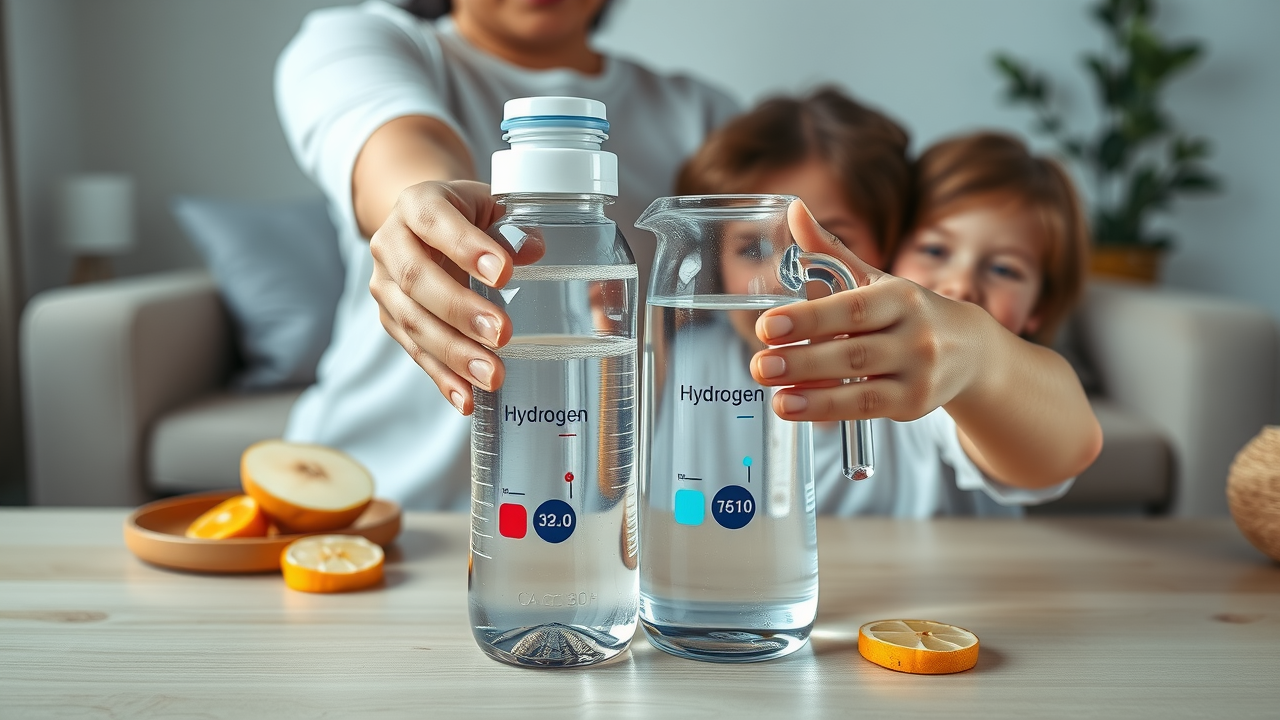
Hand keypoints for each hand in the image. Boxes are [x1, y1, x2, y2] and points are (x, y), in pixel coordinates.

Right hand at [368, 180, 542, 413]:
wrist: (425, 225)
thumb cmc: (468, 215)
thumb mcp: (490, 207)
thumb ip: (512, 226)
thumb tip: (534, 249)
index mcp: (417, 204)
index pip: (435, 222)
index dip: (466, 248)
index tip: (505, 274)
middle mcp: (390, 243)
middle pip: (417, 279)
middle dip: (460, 311)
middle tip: (502, 334)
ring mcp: (385, 285)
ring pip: (412, 322)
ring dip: (453, 354)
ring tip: (492, 376)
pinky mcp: (390, 319)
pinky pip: (414, 352)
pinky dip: (442, 378)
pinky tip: (467, 399)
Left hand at [749, 200, 995, 421]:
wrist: (970, 350)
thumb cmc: (907, 311)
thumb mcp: (875, 279)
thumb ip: (830, 251)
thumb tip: (793, 208)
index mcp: (900, 297)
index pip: (852, 308)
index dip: (810, 318)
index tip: (768, 325)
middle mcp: (915, 335)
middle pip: (852, 350)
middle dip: (802, 360)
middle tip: (759, 364)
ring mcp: (919, 373)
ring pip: (859, 384)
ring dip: (811, 393)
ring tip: (773, 396)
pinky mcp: (914, 404)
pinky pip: (865, 408)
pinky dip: (827, 410)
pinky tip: (794, 407)